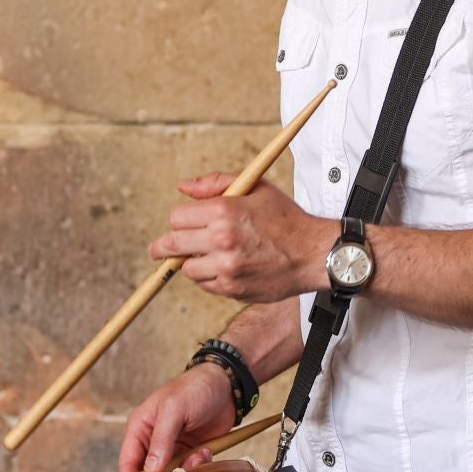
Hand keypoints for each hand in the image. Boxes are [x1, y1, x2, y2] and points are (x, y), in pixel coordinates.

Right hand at [117, 364, 236, 471]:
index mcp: (141, 427)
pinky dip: (199, 466)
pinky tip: (206, 451)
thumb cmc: (194, 388)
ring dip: (186, 470)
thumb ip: (161, 439)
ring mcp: (173, 448)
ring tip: (199, 455)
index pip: (128, 460)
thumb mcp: (174, 409)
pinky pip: (191, 470)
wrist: (227, 385)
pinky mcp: (192, 452)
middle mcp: (154, 441)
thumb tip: (150, 470)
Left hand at [149, 171, 329, 304]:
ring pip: (187, 268)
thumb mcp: (256, 188)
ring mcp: (226, 267)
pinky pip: (204, 284)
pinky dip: (207, 277)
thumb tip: (183, 186)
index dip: (179, 219)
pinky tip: (222, 267)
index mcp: (224, 211)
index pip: (177, 217)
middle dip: (164, 246)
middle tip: (159, 249)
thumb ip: (215, 183)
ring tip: (206, 256)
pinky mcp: (232, 288)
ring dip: (191, 262)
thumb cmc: (286, 218)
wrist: (313, 253)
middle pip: (172, 244)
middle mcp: (222, 240)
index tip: (182, 223)